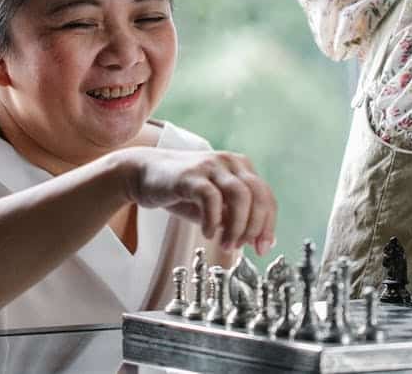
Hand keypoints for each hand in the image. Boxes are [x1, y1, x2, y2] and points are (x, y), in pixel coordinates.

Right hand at [118, 148, 277, 255]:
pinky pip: (211, 198)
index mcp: (240, 167)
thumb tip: (259, 240)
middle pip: (258, 195)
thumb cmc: (182, 192)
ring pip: (240, 196)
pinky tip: (207, 233)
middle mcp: (229, 162)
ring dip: (237, 226)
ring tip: (225, 244)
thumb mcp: (215, 207)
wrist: (143, 175)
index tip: (262, 249)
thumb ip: (236, 218)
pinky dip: (213, 220)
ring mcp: (211, 166)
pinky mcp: (191, 175)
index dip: (268, 225)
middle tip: (241, 247)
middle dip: (255, 227)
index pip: (266, 197)